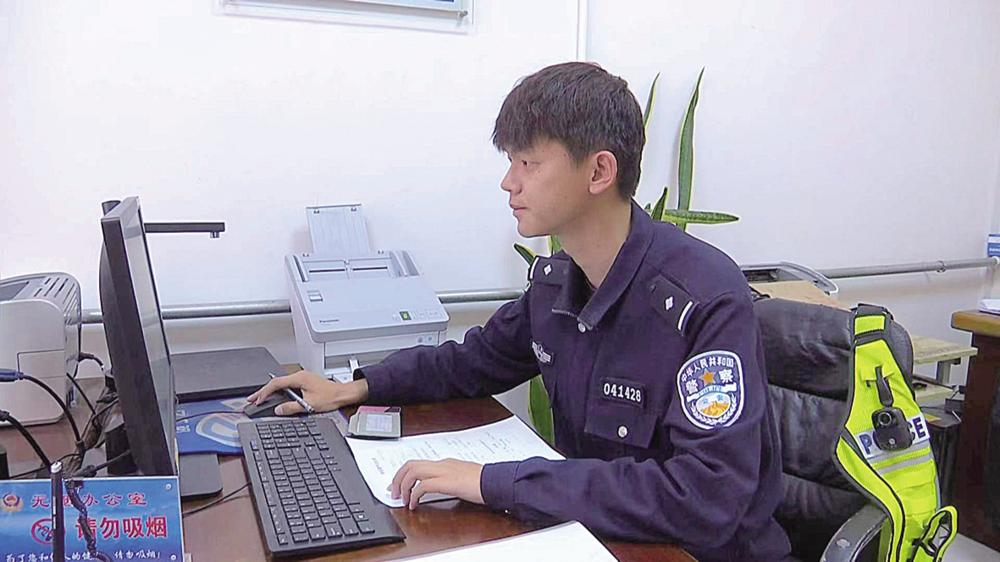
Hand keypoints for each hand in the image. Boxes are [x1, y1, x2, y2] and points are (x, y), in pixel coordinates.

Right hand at [246, 370, 368, 415]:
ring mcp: (302, 378)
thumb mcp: (309, 405)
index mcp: (299, 378)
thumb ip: (292, 407)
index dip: (264, 392)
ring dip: (271, 391)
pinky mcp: (305, 382)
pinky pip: (287, 385)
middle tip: (252, 398)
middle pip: (276, 382)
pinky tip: (275, 396)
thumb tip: (278, 409)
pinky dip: (279, 390)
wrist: (343, 394)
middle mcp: (300, 375)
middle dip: (263, 391)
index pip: (276, 384)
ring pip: (281, 383)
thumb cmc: (330, 397)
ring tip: (260, 398)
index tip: (257, 399)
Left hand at [389, 459, 483, 509]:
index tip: (398, 485)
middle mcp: (442, 464)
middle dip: (398, 478)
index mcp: (445, 463)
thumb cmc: (484, 482)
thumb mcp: (462, 479)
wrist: (495, 482)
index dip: (404, 474)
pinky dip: (414, 495)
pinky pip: (422, 486)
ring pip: (413, 471)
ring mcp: (444, 472)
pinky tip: (414, 504)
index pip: (418, 463)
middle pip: (410, 464)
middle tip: (393, 492)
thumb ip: (449, 480)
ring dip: (403, 486)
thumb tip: (438, 488)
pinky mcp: (446, 482)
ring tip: (402, 499)